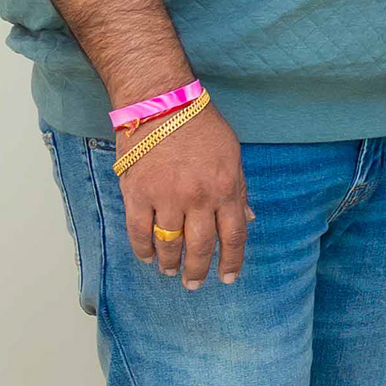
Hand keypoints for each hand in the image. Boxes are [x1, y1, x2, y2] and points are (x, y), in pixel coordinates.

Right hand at [120, 107, 250, 288]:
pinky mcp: (137, 193)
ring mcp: (166, 197)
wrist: (161, 102)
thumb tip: (247, 220)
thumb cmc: (200, 124)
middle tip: (194, 284)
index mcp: (225, 189)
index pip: (233, 236)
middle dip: (199, 270)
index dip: (231, 262)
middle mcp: (198, 198)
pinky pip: (139, 231)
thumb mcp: (232, 155)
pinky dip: (143, 249)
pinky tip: (147, 257)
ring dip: (170, 263)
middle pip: (201, 247)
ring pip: (169, 244)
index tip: (228, 278)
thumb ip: (238, 190)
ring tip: (169, 271)